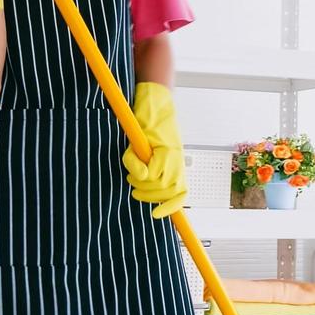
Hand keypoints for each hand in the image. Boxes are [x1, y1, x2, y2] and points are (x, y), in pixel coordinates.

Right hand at [121, 82, 187, 218]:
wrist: (154, 99)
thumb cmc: (147, 124)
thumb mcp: (143, 150)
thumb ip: (144, 166)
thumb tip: (142, 178)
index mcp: (175, 165)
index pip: (181, 193)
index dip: (171, 208)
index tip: (157, 215)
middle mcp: (177, 161)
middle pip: (169, 193)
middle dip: (149, 195)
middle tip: (135, 181)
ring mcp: (172, 154)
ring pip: (161, 184)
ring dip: (144, 183)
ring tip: (133, 169)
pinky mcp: (164, 146)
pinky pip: (154, 171)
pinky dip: (142, 171)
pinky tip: (135, 164)